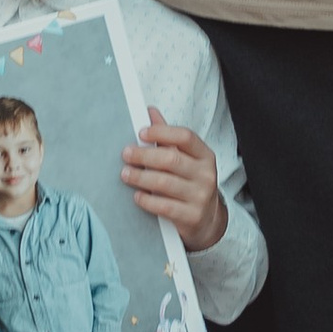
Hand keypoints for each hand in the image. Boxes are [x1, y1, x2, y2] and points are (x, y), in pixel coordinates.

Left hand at [121, 113, 226, 251]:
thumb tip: (150, 111)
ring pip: (165, 183)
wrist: (207, 220)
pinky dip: (148, 200)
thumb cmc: (191, 184)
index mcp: (204, 156)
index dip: (162, 132)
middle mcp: (206, 174)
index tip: (141, 133)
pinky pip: (165, 206)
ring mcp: (200, 196)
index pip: (185, 137)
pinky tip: (137, 196)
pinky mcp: (191, 216)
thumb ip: (168, 137)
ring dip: (141, 177)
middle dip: (145, 156)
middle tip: (126, 154)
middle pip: (172, 159)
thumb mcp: (186, 159)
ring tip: (125, 174)